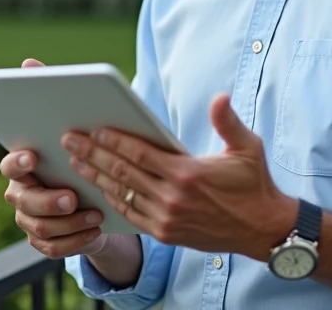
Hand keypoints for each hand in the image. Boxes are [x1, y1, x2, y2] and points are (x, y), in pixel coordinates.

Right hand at [1, 58, 109, 258]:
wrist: (96, 196)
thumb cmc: (80, 155)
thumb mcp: (74, 127)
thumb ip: (48, 96)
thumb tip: (28, 63)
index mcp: (23, 163)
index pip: (9, 163)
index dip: (18, 161)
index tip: (34, 155)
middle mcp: (20, 193)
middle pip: (23, 200)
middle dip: (48, 199)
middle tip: (72, 196)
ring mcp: (29, 220)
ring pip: (38, 227)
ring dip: (68, 222)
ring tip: (94, 212)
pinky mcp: (44, 243)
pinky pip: (53, 248)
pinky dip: (75, 240)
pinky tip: (94, 228)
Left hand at [61, 93, 296, 260]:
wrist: (262, 229)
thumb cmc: (253, 184)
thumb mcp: (248, 148)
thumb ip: (228, 122)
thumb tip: (219, 97)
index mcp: (188, 173)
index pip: (141, 154)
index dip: (115, 141)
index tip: (94, 129)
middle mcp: (173, 198)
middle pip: (124, 172)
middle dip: (93, 154)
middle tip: (70, 140)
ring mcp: (167, 219)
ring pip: (122, 194)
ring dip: (96, 177)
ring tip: (75, 162)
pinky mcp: (166, 234)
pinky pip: (131, 214)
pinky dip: (112, 200)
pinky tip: (98, 187)